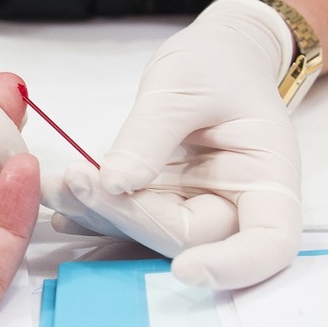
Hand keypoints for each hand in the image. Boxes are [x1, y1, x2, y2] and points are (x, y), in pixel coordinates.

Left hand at [44, 0, 301, 289]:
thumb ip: (151, 135)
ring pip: (148, 234)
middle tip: (78, 181)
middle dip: (131, 219)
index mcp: (267, 177)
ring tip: (58, 184)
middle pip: (190, 238)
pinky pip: (127, 219)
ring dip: (99, 215)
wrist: (214, 56)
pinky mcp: (162, 203)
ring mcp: (196, 207)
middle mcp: (236, 204)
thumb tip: (115, 185)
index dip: (232, 266)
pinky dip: (91, 211)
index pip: (269, 243)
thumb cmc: (216, 64)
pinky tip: (60, 200)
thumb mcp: (184, 84)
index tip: (184, 270)